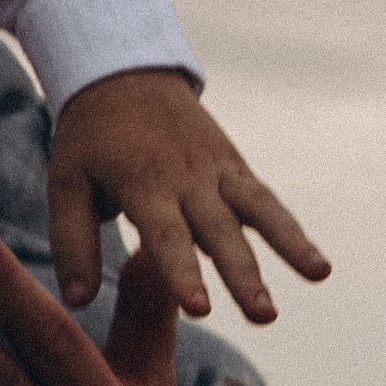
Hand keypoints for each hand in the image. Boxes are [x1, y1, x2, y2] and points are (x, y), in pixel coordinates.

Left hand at [46, 67, 329, 324]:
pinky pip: (266, 201)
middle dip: (243, 274)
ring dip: (288, 244)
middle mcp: (186, 179)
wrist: (125, 71)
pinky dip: (291, 230)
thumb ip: (72, 241)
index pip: (166, 236)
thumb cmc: (90, 137)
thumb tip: (76, 300)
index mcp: (143, 184)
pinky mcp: (235, 167)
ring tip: (319, 275)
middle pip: (220, 231)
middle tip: (264, 315)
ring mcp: (216, 171)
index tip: (200, 309)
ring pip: (257, 210)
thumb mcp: (66, 181)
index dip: (183, 272)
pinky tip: (319, 265)